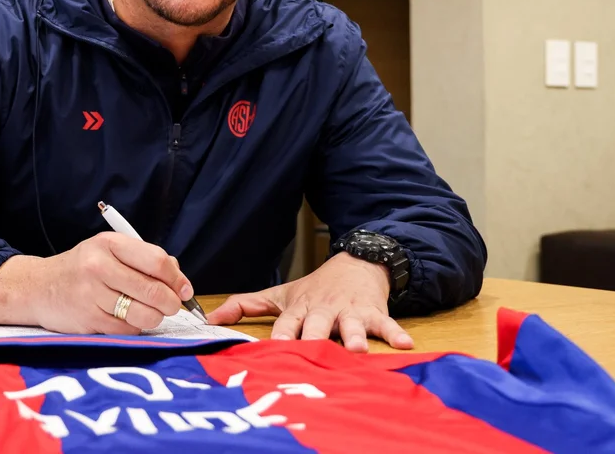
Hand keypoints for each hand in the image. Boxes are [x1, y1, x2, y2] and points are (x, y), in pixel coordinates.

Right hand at [0, 232, 192, 334]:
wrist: (39, 287)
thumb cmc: (82, 268)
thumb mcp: (109, 251)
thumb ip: (144, 260)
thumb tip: (180, 280)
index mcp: (109, 243)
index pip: (156, 261)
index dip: (177, 279)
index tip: (185, 289)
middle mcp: (98, 266)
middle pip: (153, 290)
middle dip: (171, 303)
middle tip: (172, 306)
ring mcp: (91, 294)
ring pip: (142, 314)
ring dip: (154, 318)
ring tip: (151, 313)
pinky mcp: (87, 319)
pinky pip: (126, 329)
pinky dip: (134, 327)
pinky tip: (127, 319)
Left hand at [207, 252, 412, 351]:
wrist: (356, 263)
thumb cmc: (315, 287)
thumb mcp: (281, 294)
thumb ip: (246, 305)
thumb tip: (210, 319)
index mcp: (299, 308)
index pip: (287, 324)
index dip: (281, 336)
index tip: (273, 349)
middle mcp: (323, 310)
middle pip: (317, 326)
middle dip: (314, 338)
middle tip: (312, 351)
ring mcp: (349, 311)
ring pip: (350, 325)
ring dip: (353, 336)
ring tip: (357, 350)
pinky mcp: (373, 311)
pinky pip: (385, 323)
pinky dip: (394, 333)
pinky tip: (404, 344)